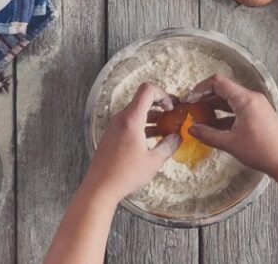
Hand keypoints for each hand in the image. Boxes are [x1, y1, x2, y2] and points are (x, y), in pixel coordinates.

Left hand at [82, 83, 181, 202]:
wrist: (100, 187)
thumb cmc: (125, 174)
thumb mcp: (153, 161)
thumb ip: (168, 146)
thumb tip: (177, 137)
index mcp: (132, 119)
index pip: (147, 90)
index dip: (163, 94)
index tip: (171, 108)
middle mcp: (121, 118)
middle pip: (142, 100)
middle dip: (160, 106)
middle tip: (173, 117)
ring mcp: (114, 126)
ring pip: (136, 112)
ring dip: (152, 117)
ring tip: (166, 130)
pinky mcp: (112, 135)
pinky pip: (130, 122)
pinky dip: (143, 126)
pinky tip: (152, 140)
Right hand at [184, 74, 277, 178]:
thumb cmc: (263, 151)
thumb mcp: (230, 143)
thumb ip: (208, 135)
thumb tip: (192, 130)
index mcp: (245, 100)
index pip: (218, 82)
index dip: (200, 89)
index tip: (190, 99)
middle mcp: (252, 99)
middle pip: (223, 90)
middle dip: (205, 98)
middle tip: (192, 108)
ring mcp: (257, 107)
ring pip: (230, 101)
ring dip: (215, 108)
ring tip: (200, 118)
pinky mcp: (259, 116)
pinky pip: (238, 110)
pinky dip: (225, 116)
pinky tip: (215, 127)